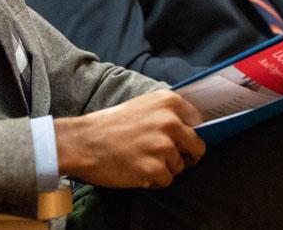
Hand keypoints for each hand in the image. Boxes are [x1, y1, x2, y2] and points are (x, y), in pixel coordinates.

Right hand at [54, 90, 205, 188]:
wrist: (84, 142)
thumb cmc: (110, 124)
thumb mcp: (142, 105)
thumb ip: (167, 113)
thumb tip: (189, 128)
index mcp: (168, 102)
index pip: (198, 121)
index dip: (188, 133)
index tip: (181, 139)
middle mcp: (170, 122)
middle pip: (197, 146)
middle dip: (186, 155)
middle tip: (167, 156)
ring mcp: (164, 146)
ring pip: (180, 166)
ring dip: (165, 167)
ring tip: (142, 159)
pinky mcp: (155, 168)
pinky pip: (166, 180)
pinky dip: (154, 180)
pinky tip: (137, 169)